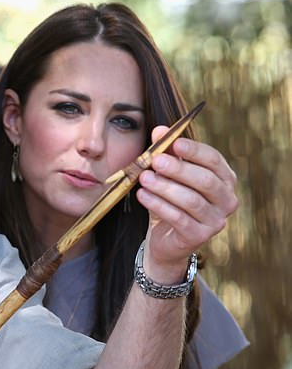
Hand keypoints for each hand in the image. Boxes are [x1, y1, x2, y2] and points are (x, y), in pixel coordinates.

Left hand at [136, 126, 237, 282]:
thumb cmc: (170, 200)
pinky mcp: (200, 236)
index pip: (214, 160)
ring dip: (165, 187)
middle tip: (154, 160)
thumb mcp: (166, 174)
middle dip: (178, 169)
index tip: (174, 142)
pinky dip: (158, 205)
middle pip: (205, 180)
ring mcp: (216, 220)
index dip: (194, 150)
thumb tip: (159, 130)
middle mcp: (226, 199)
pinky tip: (142, 195)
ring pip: (191, 200)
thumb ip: (165, 152)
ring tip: (144, 178)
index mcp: (224, 179)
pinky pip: (179, 218)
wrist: (165, 238)